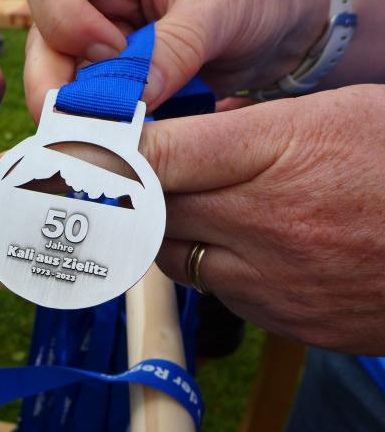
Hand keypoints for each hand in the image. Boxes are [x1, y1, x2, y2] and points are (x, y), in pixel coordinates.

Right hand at [21, 0, 328, 119]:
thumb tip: (135, 100)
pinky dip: (104, 126)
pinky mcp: (112, 76)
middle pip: (45, 37)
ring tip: (109, 143)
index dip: (64, 15)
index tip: (110, 49)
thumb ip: (176, 47)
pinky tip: (122, 146)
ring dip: (79, 114)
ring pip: (60, 77)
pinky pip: (92, 103)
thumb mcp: (223, 8)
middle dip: (56, 84)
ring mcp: (99, 36)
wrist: (289, 24)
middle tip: (79, 126)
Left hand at [138, 85, 384, 354]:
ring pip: (174, 257)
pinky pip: (216, 292)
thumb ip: (252, 122)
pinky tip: (237, 248)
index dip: (116, 154)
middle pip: (155, 211)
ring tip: (194, 211)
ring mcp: (273, 279)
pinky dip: (210, 268)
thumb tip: (189, 127)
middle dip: (139, 195)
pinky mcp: (285, 320)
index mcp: (281, 150)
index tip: (92, 151)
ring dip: (167, 233)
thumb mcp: (339, 111)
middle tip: (136, 180)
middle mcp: (267, 220)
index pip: (162, 155)